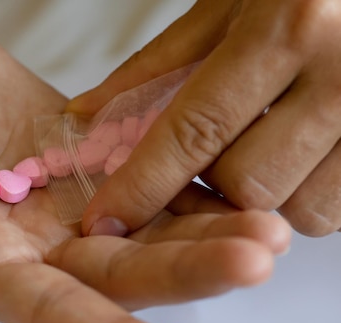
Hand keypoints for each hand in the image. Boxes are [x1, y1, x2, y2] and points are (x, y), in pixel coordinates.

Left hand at [67, 0, 340, 236]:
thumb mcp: (230, 3)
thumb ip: (157, 65)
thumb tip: (86, 115)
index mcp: (290, 27)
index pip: (196, 130)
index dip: (143, 184)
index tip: (106, 221)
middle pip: (248, 183)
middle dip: (210, 184)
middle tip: (206, 156)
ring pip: (299, 209)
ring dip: (263, 194)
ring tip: (264, 143)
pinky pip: (337, 209)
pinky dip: (304, 195)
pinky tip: (301, 151)